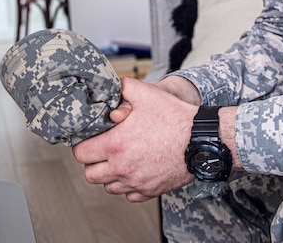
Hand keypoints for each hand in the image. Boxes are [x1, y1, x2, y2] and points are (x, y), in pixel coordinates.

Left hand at [72, 77, 195, 201]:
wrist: (201, 140)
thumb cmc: (175, 118)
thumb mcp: (147, 94)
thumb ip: (124, 88)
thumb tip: (112, 86)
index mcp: (115, 145)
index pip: (81, 154)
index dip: (82, 145)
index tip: (90, 140)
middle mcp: (122, 168)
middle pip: (91, 175)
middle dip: (93, 162)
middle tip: (102, 151)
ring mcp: (136, 182)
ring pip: (109, 187)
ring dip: (109, 175)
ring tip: (119, 160)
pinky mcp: (151, 191)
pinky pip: (130, 195)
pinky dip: (128, 186)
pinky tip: (135, 171)